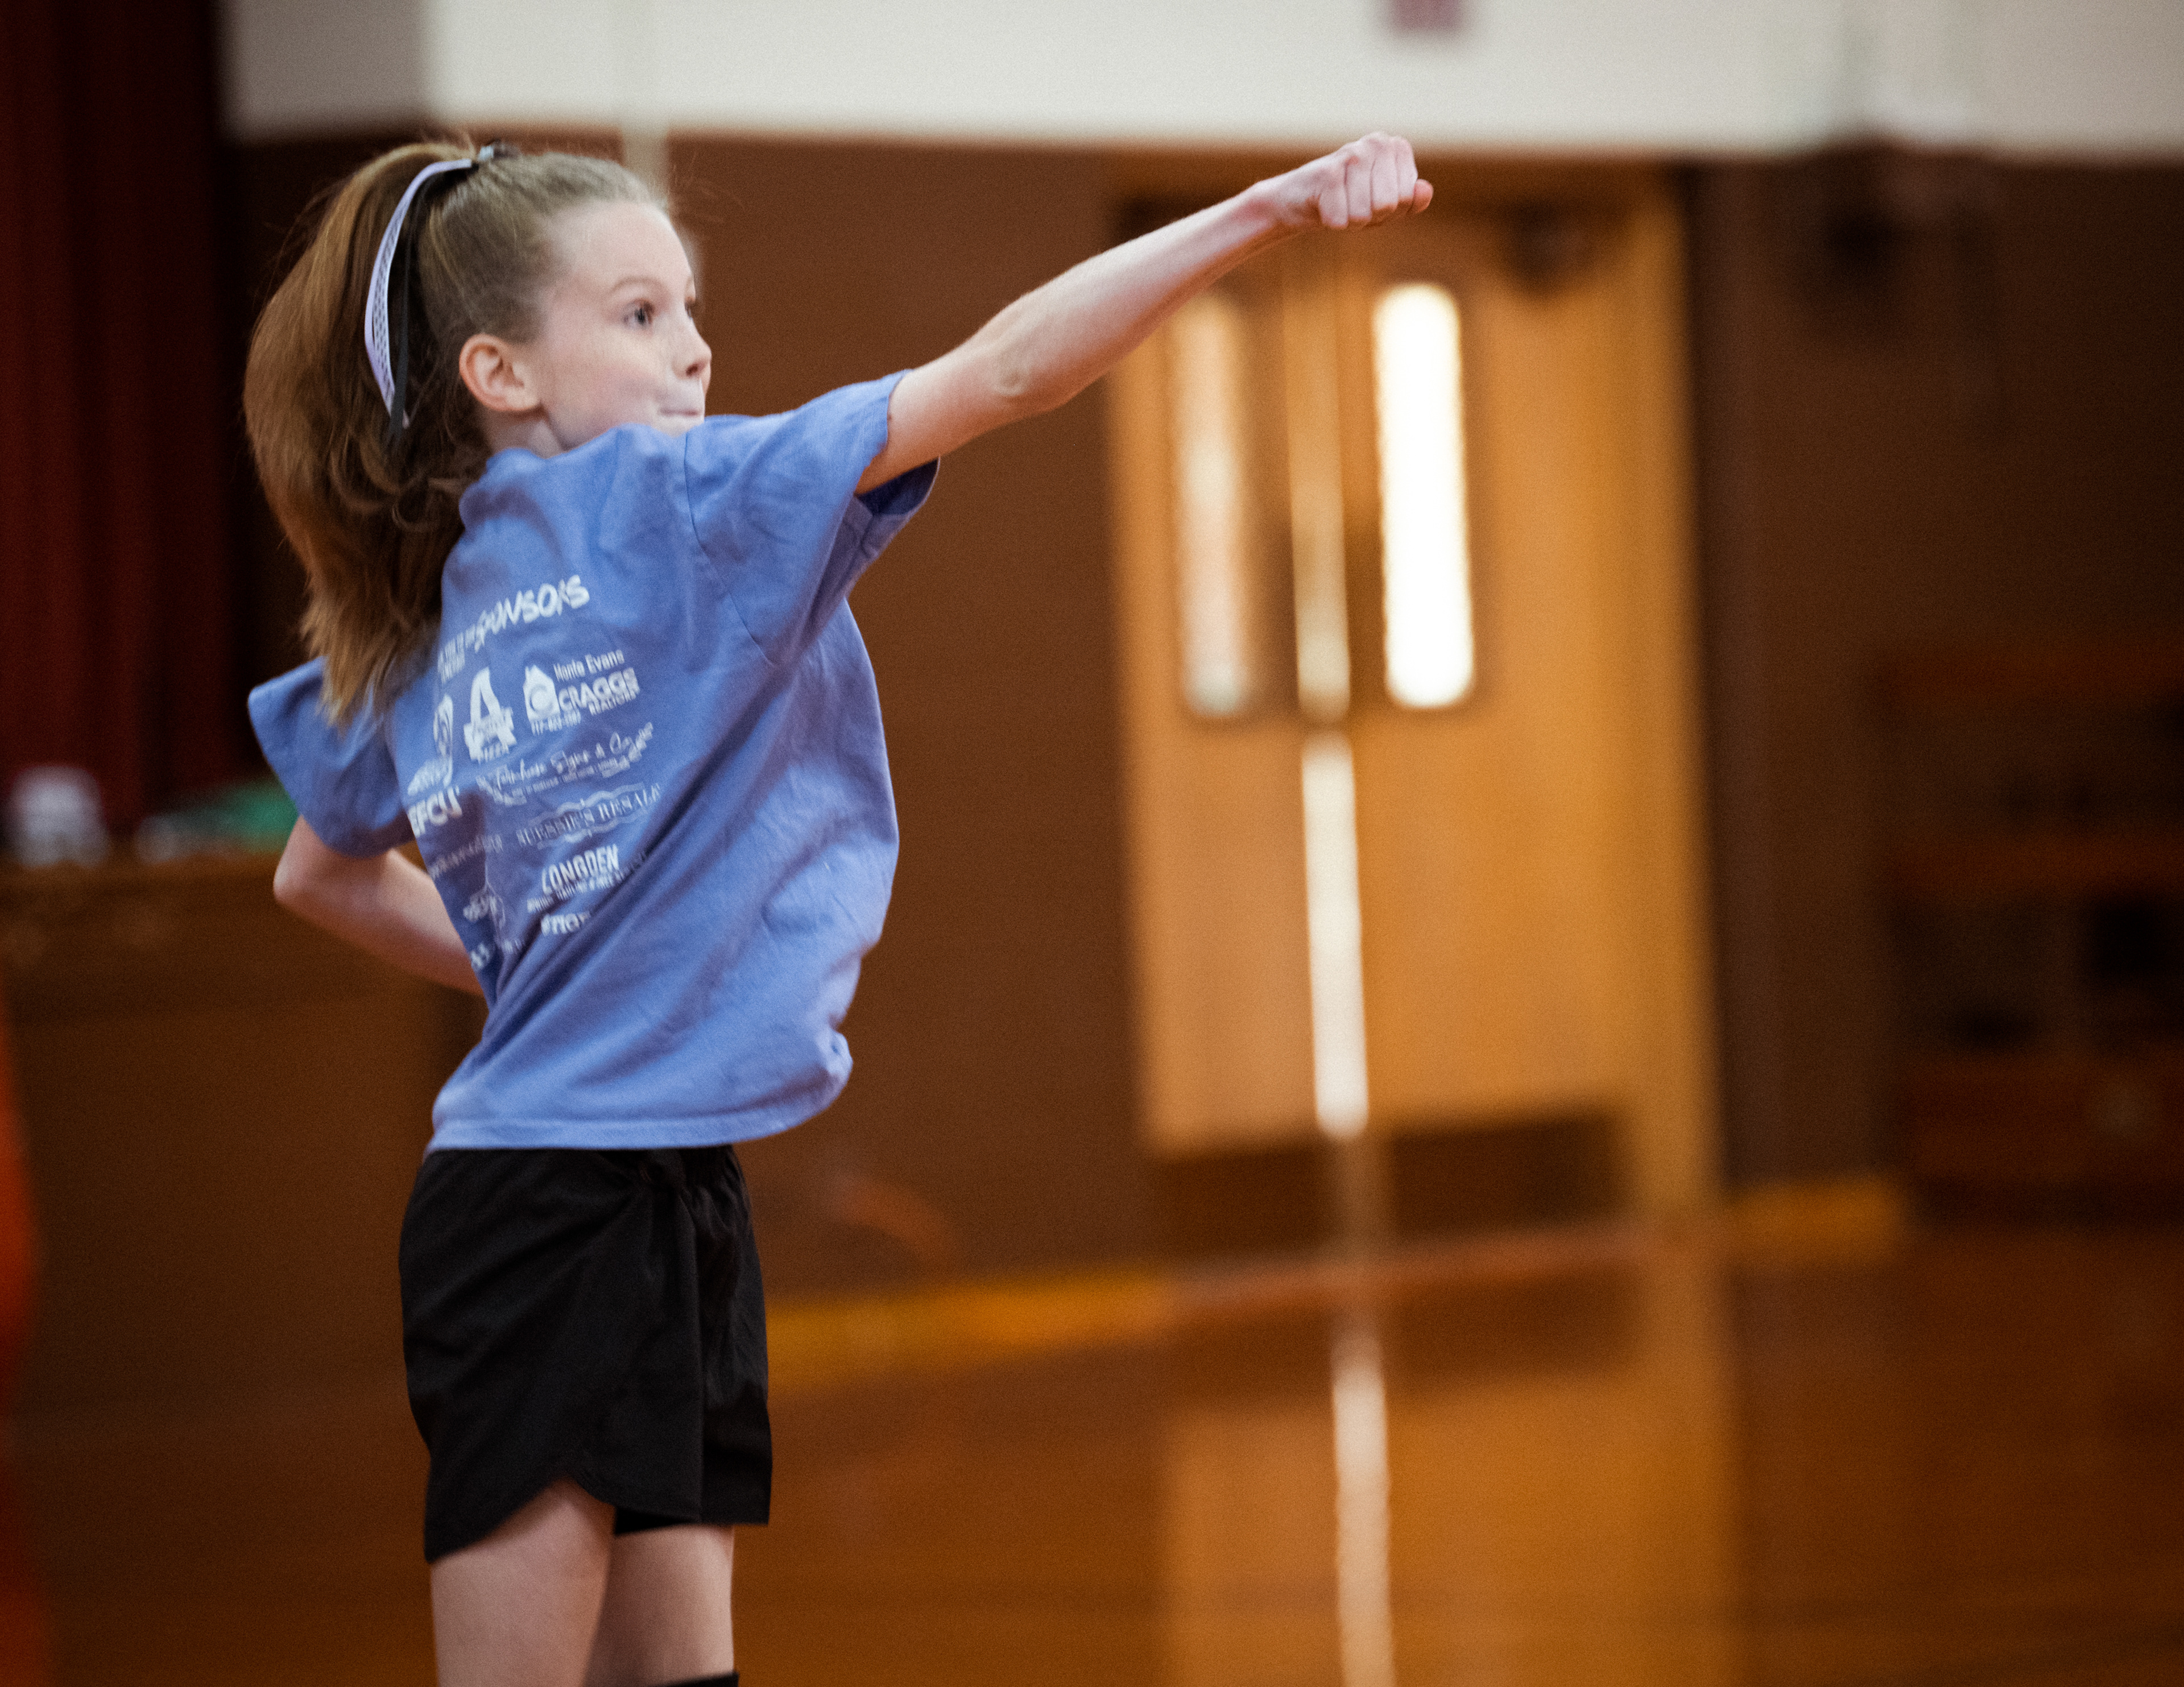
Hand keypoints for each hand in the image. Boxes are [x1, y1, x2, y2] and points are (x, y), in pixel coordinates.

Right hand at [1257, 133, 1432, 232]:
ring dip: (1349, 220)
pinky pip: (1341, 219)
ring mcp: (1352, 153)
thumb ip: (1411, 201)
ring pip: (1364, 214)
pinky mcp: (1328, 171)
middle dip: (1370, 216)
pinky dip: (1332, 221)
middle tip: (1353, 203)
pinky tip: (1324, 207)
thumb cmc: (1349, 202)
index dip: (1390, 211)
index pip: (1407, 198)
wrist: (1301, 201)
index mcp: (1396, 147)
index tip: (1372, 200)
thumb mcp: (1386, 207)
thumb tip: (1425, 189)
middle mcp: (1377, 142)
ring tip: (1340, 204)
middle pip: (1388, 205)